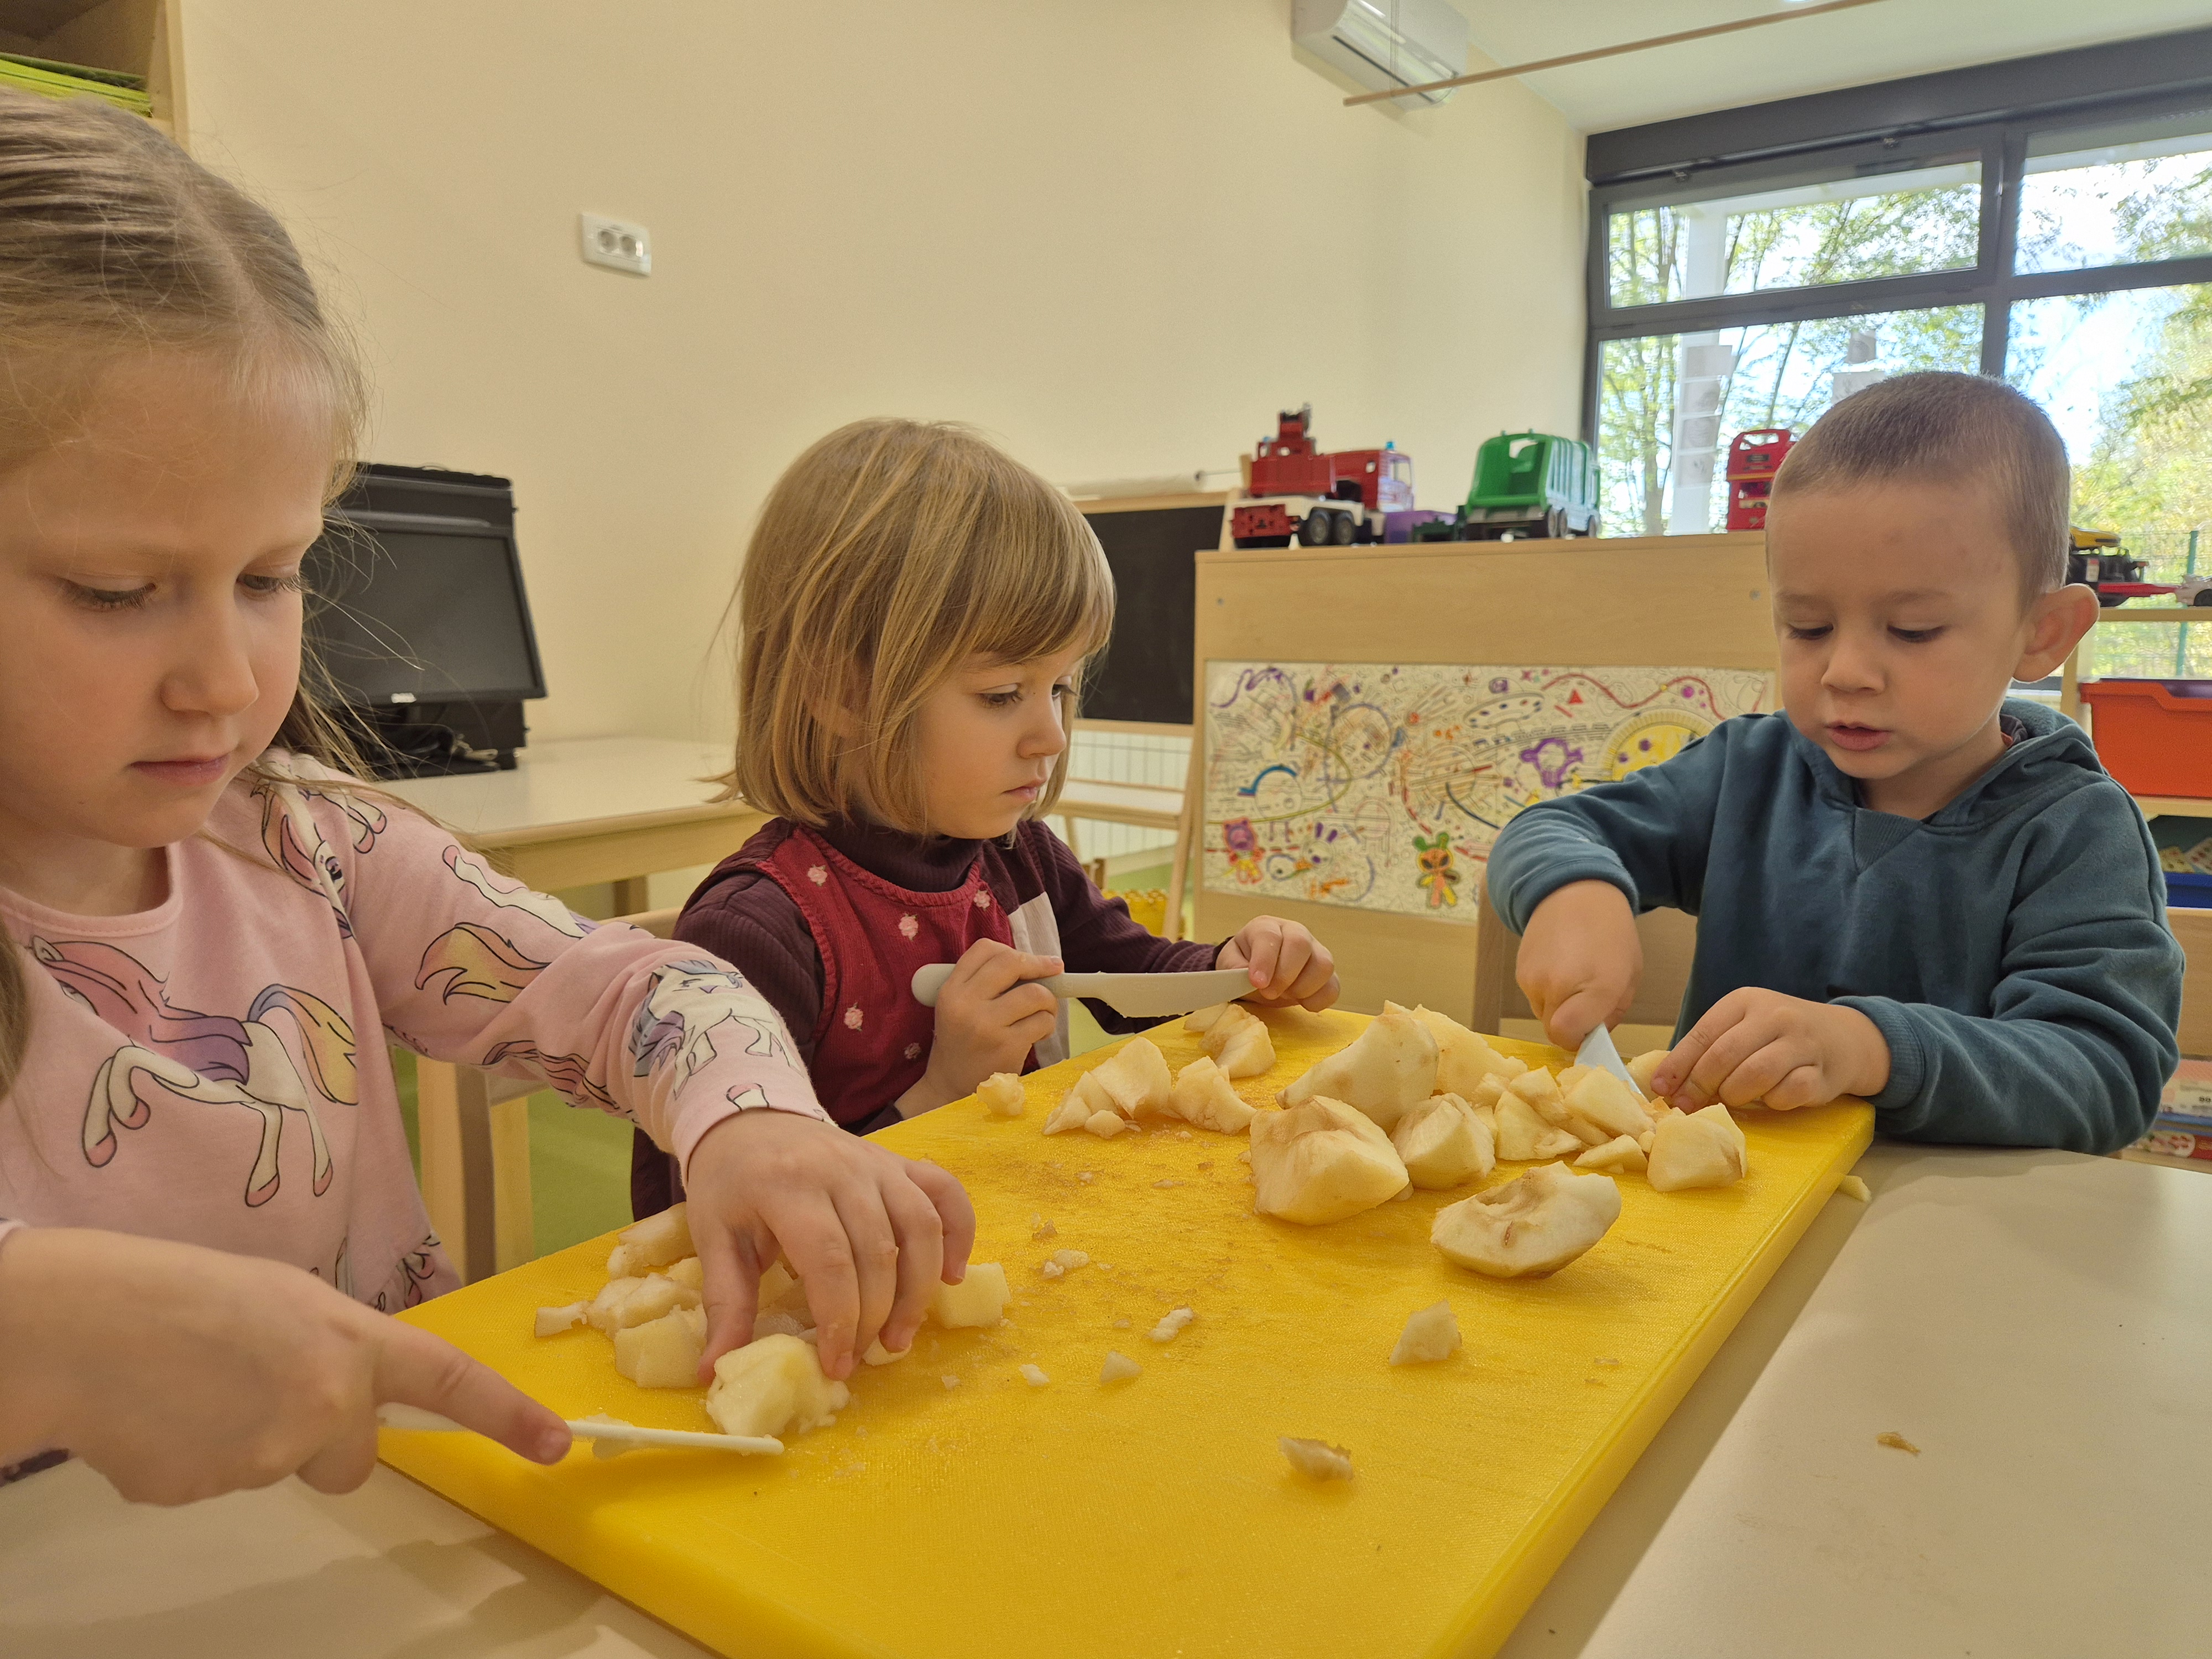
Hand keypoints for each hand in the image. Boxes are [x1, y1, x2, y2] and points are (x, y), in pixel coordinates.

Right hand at [0, 1228, 568, 1505]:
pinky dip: (196, 1457)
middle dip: (316, 1437)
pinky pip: (222, 1483)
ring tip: (194, 1387)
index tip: (558, 1445)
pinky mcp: (211, 1492)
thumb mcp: (284, 1301)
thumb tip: (336, 1396)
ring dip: (248, 1441)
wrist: (85, 1328)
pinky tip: (163, 1414)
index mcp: (351, 1342)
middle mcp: (326, 1404)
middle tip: (250, 1386)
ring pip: (282, 1468)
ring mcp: (269, 1457)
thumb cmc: (182, 1294)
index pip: (450, 1381)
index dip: (508, 1415)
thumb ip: (332, 1350)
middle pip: (351, 1458)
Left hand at [684, 1108, 976, 1382]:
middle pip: (879, 1252)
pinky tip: (952, 1276)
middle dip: (876, 1317)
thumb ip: (725, 1304)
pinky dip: (959, 1233)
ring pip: (921, 1227)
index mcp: (788, 1187)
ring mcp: (877, 1163)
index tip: (836, 1364)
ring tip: (901, 1336)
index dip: (840, 1319)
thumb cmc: (729, 1183)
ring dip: (920, 1290)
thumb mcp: (713, 1239)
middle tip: (862, 1358)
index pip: (829, 1261)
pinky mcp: (899, 1161)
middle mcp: (840, 1170)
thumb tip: (716, 1371)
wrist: (749, 1119)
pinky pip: (946, 1193)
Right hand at [903, 939, 1061, 1113]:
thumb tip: (1036, 964)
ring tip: (1043, 1012)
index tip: (1031, 960)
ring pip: (1035, 993)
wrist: (951, 1088)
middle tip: (1055, 971)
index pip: (984, 949)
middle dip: (1040, 964)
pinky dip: (1048, 1024)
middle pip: (1011, 962)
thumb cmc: (962, 1042)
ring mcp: (987, 1025)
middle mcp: (966, 1003)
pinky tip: (1038, 1034)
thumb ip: (984, 983)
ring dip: (1049, 1000)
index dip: (1013, 949)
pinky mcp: (1007, 1045)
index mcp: (951, 989)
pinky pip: (1042, 1021)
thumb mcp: (958, 1007)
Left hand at [1217, 917, 1338, 1010]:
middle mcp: (1295, 933)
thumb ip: (1233, 967)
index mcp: (1267, 927)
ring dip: (1302, 988)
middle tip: (1269, 992)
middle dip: (1284, 975)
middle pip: (1301, 944)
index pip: (1269, 936)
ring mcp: (1315, 951)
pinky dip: (1318, 1000)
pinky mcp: (1326, 974)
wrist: (1259, 972)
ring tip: (1284, 994)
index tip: (1258, 982)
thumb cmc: (1243, 963)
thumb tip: (1249, 976)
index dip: (1265, 960)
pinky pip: (1333, 987)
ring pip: (1323, 965)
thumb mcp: (1229, 963)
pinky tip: (1300, 1001)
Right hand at [1515, 880, 1640, 1048]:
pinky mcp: (1519, 970)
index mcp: (1595, 987)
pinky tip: (1558, 965)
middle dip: (1570, 1024)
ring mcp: (1532, 978)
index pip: (1567, 1036)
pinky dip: (1545, 990)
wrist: (1574, 891)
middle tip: (1585, 1001)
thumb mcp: (1629, 975)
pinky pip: (1533, 995)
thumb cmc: (1611, 934)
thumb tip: (1590, 1036)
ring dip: (1556, 1006)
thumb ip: (1611, 1012)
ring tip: (1572, 977)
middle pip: (1553, 1030)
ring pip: (1542, 1013)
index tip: (1590, 1028)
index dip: (1578, 1040)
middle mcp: (1558, 985)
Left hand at [1650, 988, 1889, 1110]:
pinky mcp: (1823, 1072)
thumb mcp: (1742, 1028)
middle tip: (1688, 1105)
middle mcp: (1774, 1016)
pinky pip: (1789, 1093)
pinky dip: (1773, 1102)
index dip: (1679, 1065)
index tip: (1661, 1089)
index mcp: (1745, 1001)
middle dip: (1700, 1085)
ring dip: (1735, 1094)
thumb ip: (1709, 1049)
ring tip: (1731, 1100)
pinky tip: (1771, 1099)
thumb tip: (1666, 1084)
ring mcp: (1802, 1043)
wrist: (1843, 1038)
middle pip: (1725, 1055)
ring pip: (1756, 1074)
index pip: (1703, 1034)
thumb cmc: (1779, 1036)